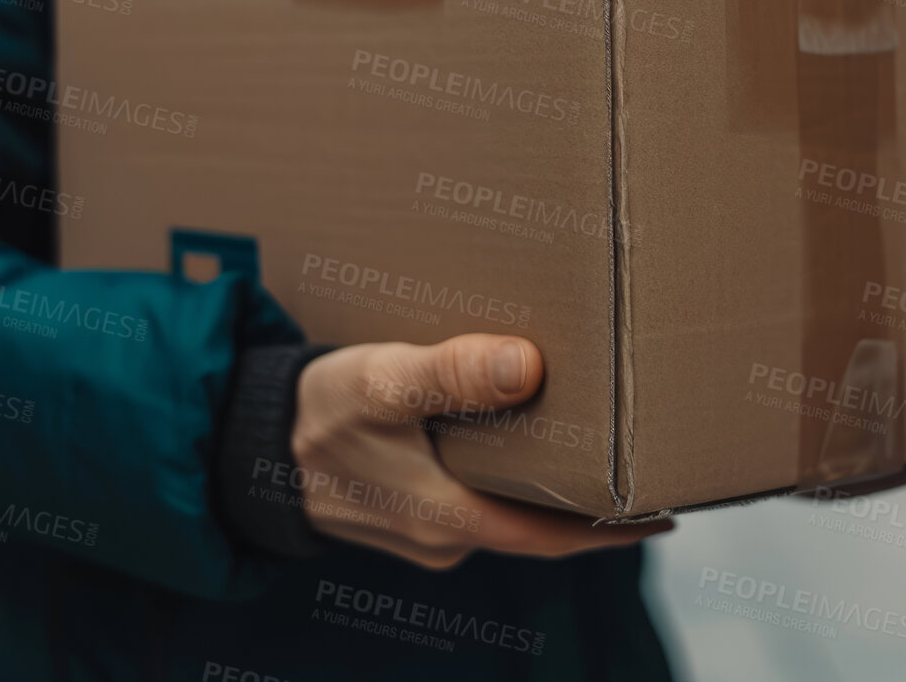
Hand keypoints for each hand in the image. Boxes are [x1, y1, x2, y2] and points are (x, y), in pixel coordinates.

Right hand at [291, 333, 671, 568]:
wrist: (241, 443)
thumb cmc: (315, 412)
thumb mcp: (384, 382)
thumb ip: (453, 373)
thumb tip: (531, 367)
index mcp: (448, 517)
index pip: (552, 537)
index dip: (611, 531)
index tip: (663, 514)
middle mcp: (441, 536)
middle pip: (533, 528)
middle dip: (586, 508)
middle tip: (639, 471)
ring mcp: (419, 530)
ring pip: (501, 515)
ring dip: (543, 492)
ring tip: (590, 452)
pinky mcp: (402, 512)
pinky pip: (468, 502)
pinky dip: (502, 481)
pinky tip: (513, 443)